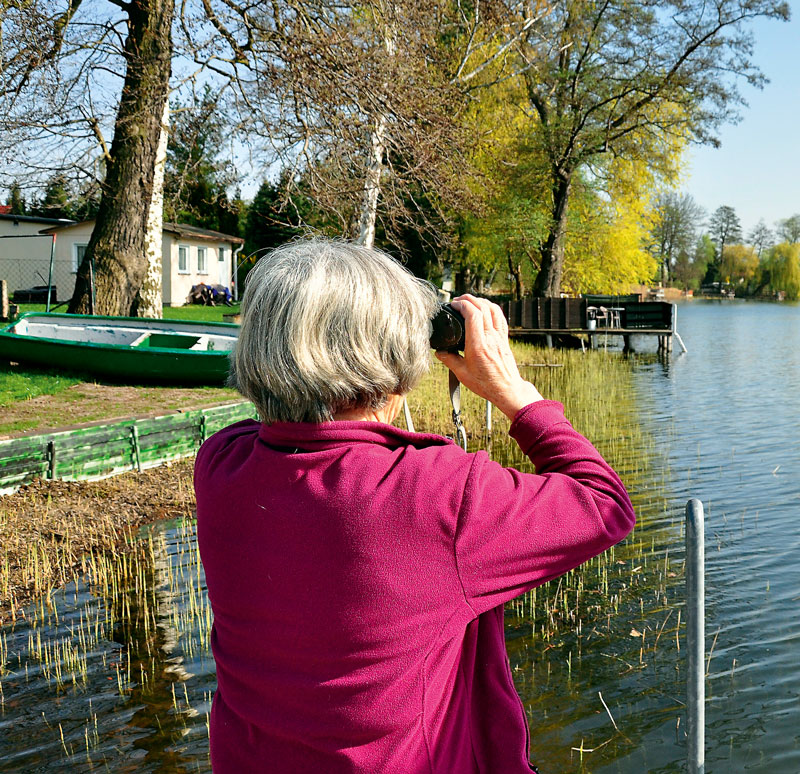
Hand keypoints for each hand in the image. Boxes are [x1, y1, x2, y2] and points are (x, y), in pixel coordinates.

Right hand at [435, 295, 542, 419]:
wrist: (507, 390)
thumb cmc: (485, 384)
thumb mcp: (462, 374)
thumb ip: (449, 360)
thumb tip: (439, 351)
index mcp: (478, 345)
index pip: (473, 314)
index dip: (462, 304)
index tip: (453, 305)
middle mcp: (490, 338)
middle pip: (483, 307)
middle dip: (469, 299)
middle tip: (458, 300)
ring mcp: (499, 337)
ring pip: (493, 309)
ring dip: (481, 301)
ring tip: (470, 301)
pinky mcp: (504, 339)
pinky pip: (500, 317)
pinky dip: (491, 308)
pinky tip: (484, 309)